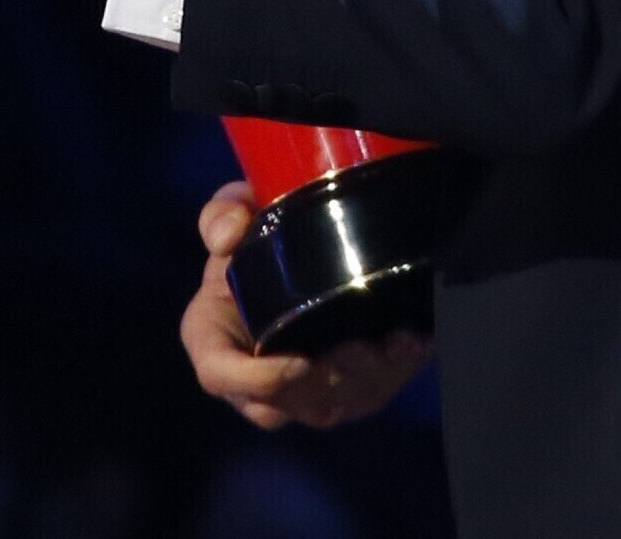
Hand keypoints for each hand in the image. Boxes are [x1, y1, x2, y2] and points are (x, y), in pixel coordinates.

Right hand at [180, 181, 430, 429]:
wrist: (295, 244)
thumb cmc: (256, 235)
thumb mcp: (234, 212)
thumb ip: (223, 214)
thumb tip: (229, 236)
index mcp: (212, 337)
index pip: (220, 376)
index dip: (257, 382)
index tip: (299, 362)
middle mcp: (249, 377)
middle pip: (282, 404)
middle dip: (323, 383)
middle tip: (355, 348)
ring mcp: (294, 389)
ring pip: (325, 408)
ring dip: (359, 383)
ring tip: (384, 345)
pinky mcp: (335, 387)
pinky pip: (362, 395)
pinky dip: (390, 371)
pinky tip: (408, 341)